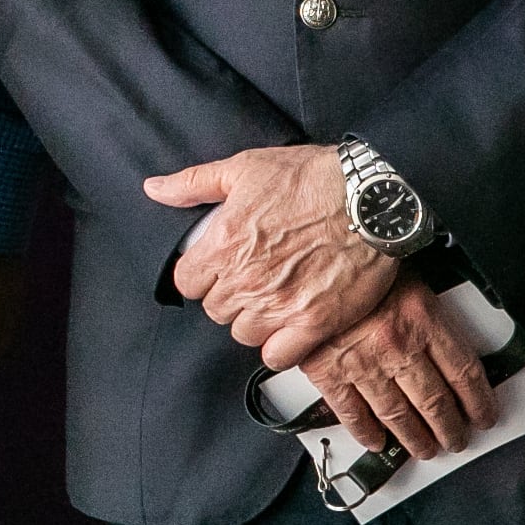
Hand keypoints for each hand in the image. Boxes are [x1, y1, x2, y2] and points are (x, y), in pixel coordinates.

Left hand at [144, 143, 392, 368]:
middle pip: (215, 309)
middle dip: (228, 295)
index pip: (187, 282)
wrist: (370, 199)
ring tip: (272, 299)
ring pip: (243, 333)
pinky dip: (279, 347)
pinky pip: (277, 356)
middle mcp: (246, 279)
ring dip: (253, 320)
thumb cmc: (311, 178)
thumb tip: (155, 189)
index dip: (201, 275)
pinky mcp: (314, 323)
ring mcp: (279, 304)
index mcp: (224, 243)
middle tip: (251, 279)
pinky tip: (289, 327)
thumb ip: (193, 183)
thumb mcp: (244, 168)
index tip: (218, 268)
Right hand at [296, 275, 497, 460]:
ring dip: (414, 438)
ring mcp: (361, 361)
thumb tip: (449, 348)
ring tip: (424, 448)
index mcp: (423, 318)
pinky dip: (365, 431)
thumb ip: (430, 314)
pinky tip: (375, 439)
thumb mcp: (408, 276)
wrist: (310, 251)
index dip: (478, 402)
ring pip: (398, 414)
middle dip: (449, 428)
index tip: (483, 416)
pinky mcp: (327, 370)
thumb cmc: (358, 259)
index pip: (464, 373)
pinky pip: (351, 412)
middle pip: (435, 402)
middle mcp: (397, 345)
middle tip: (455, 439)